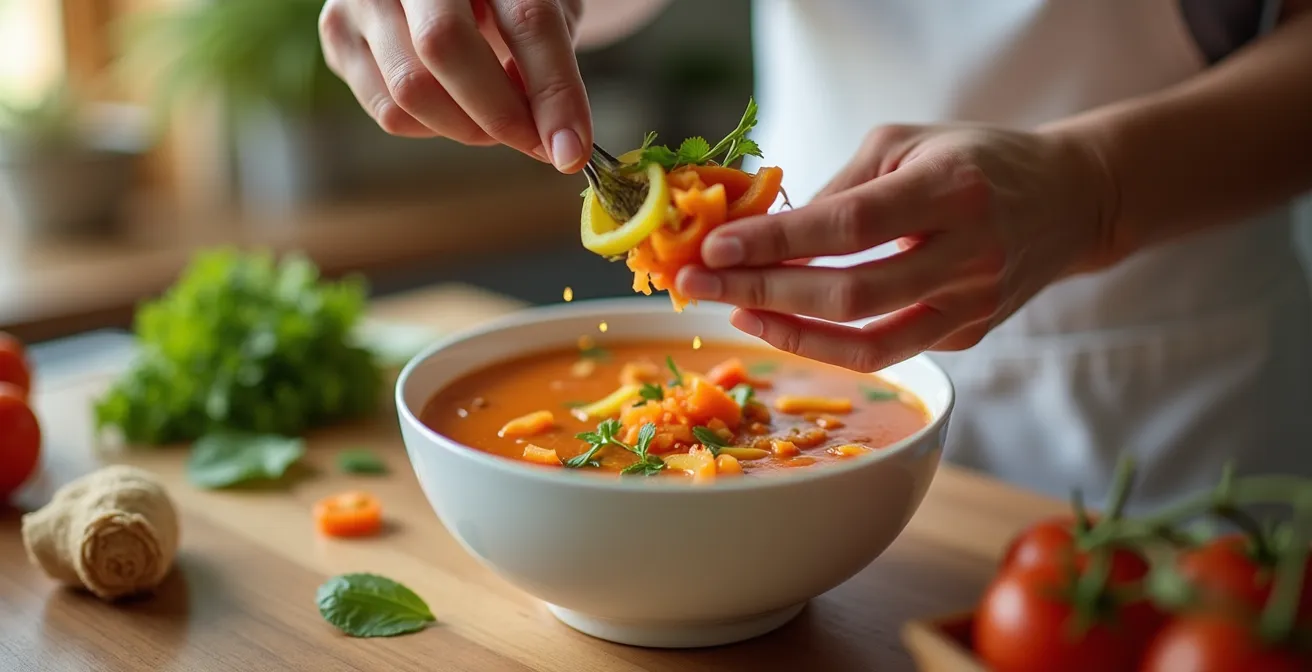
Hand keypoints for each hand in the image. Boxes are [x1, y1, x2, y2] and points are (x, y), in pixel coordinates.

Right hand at [318, 0, 589, 171]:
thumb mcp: (546, 6)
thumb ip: (550, 62)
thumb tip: (549, 137)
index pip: (526, 20)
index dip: (554, 92)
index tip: (571, 151)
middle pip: (446, 48)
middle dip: (499, 114)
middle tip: (533, 143)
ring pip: (410, 90)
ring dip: (466, 128)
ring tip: (496, 118)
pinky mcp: (338, 31)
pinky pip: (388, 110)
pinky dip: (432, 126)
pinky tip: (453, 103)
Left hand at [674, 124, 1118, 371]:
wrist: (1070, 199)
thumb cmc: (975, 159)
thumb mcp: (907, 143)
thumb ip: (840, 188)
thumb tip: (767, 234)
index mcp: (951, 189)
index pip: (847, 226)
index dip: (775, 242)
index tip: (714, 248)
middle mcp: (968, 254)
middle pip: (849, 294)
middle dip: (762, 290)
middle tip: (699, 284)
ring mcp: (973, 304)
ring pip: (868, 343)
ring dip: (790, 332)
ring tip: (737, 311)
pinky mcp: (970, 335)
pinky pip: (889, 352)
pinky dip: (830, 342)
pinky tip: (787, 320)